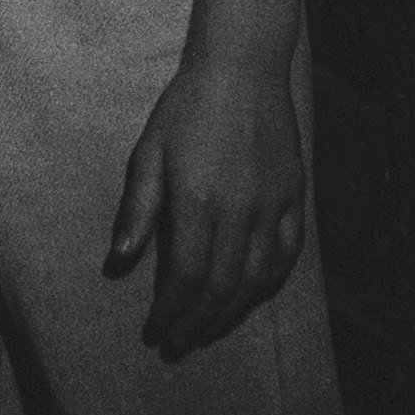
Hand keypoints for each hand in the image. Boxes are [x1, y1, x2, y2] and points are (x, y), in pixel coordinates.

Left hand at [107, 49, 304, 358]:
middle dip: (196, 322)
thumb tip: (120, 260)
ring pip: (255, 280)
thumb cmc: (186, 108)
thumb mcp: (149, 151)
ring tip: (206, 330)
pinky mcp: (295, 199)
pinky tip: (250, 297)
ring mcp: (273, 207)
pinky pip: (287, 257)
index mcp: (198, 201)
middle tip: (177, 344)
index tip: (156, 330)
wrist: (243, 70)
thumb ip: (138, 209)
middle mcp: (240, 212)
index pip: (187, 276)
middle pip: (221, 287)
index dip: (172, 310)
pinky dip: (267, 285)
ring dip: (230, 312)